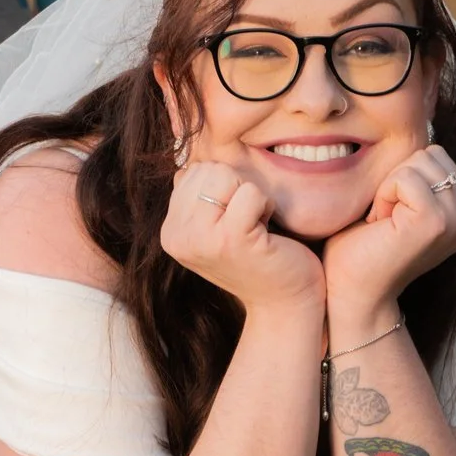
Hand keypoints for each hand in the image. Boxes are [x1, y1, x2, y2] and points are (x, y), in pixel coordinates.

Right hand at [161, 161, 323, 317]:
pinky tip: (267, 234)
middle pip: (208, 169)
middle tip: (248, 224)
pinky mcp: (231, 240)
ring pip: (226, 175)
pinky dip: (266, 207)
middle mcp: (177, 236)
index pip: (192, 171)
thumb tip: (185, 151)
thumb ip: (199, 194)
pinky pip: (251, 192)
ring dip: (252, 197)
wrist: (284, 303)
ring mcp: (201, 239)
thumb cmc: (259, 257)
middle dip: (238, 188)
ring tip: (256, 228)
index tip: (234, 222)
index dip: (225, 187)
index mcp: (170, 231)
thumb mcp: (218, 225)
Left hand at [321, 144, 455, 334]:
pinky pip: (404, 178)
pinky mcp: (436, 222)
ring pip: (417, 162)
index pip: (436, 155)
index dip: (403, 177)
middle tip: (386, 220)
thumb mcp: (397, 203)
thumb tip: (418, 125)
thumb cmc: (363, 250)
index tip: (391, 216)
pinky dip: (383, 196)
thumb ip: (415, 175)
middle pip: (429, 153)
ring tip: (384, 223)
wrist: (354, 294)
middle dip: (397, 179)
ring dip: (389, 188)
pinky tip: (381, 225)